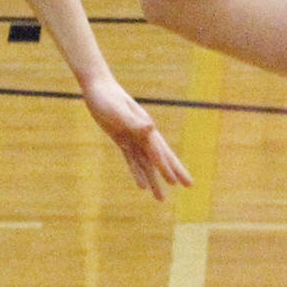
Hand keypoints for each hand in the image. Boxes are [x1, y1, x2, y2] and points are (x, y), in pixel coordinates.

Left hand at [79, 75, 192, 199]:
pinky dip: (138, 173)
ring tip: (161, 199)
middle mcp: (144, 135)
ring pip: (147, 164)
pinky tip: (142, 187)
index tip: (177, 183)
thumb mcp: (118, 110)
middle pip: (162, 158)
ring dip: (155, 180)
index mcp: (145, 129)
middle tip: (190, 186)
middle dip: (174, 172)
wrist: (97, 87)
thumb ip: (134, 121)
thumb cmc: (106, 97)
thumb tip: (151, 128)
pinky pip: (133, 161)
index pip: (159, 152)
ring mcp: (134, 138)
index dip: (167, 168)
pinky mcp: (123, 140)